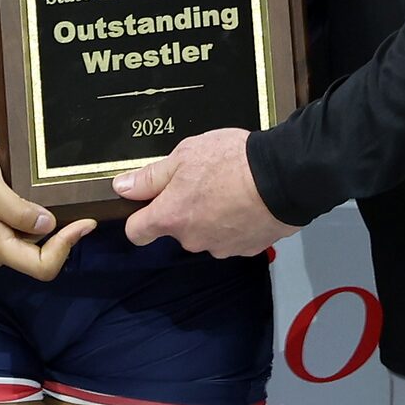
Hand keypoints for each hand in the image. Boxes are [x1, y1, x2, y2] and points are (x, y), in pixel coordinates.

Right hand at [0, 133, 95, 277]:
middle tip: (48, 185)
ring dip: (33, 206)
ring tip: (16, 174)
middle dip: (53, 222)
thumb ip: (16, 208)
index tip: (85, 219)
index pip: (41, 266)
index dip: (67, 246)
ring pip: (30, 236)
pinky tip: (6, 174)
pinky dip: (20, 202)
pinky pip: (17, 224)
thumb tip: (49, 226)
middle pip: (39, 252)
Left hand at [114, 128, 297, 257]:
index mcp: (171, 216)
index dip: (139, 218)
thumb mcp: (184, 155)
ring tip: (229, 189)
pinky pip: (232, 238)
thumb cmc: (231, 161)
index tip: (150, 204)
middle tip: (203, 181)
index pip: (137, 233)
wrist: (283, 177)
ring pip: (205, 234)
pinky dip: (235, 223)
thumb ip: (151, 176)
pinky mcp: (246, 249)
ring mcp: (220, 248)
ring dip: (211, 217)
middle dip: (185, 210)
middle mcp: (192, 240)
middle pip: (176, 229)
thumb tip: (122, 187)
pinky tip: (246, 202)